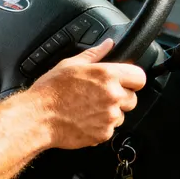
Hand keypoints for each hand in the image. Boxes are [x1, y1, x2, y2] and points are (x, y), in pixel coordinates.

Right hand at [28, 38, 146, 150]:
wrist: (39, 117)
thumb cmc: (51, 90)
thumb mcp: (70, 64)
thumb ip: (94, 54)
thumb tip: (108, 44)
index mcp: (107, 75)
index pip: (139, 77)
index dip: (132, 79)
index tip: (125, 81)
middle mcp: (113, 96)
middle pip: (133, 98)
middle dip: (120, 97)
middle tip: (99, 95)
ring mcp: (110, 117)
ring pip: (121, 115)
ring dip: (110, 112)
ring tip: (88, 107)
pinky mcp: (104, 134)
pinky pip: (110, 129)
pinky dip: (100, 126)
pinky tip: (84, 118)